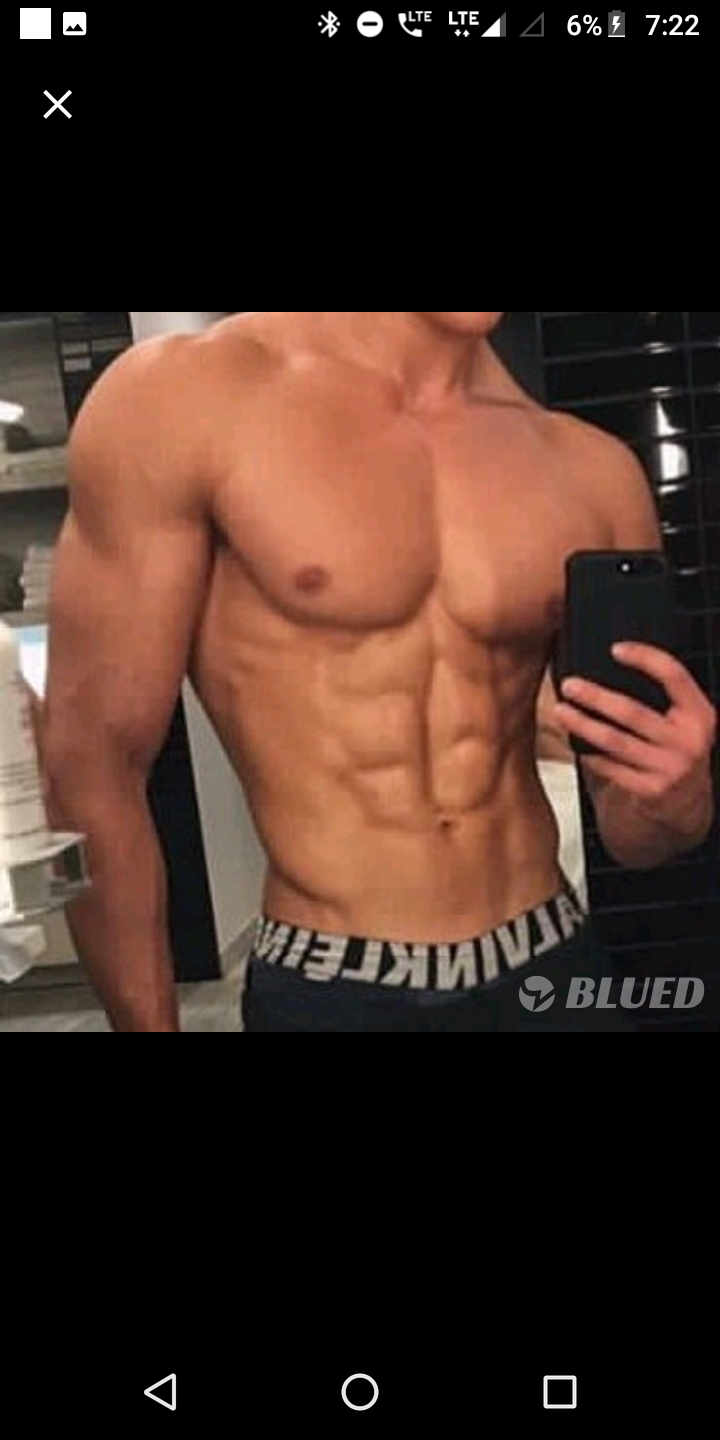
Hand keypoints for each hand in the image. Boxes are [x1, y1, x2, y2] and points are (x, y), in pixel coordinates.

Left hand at [554, 642, 716, 805]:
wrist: (690, 798)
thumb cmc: (678, 748)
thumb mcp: (684, 720)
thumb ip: (662, 698)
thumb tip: (611, 667)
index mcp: (699, 714)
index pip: (673, 676)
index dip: (645, 658)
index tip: (616, 649)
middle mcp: (688, 741)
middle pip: (633, 712)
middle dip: (596, 697)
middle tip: (570, 685)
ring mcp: (669, 767)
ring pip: (616, 741)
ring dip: (583, 724)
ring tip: (561, 711)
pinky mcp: (650, 789)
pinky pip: (611, 768)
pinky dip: (590, 754)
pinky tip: (576, 742)